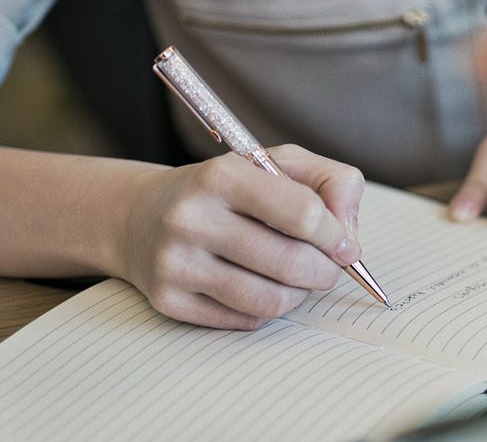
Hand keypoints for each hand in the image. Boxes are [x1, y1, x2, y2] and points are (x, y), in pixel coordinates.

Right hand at [112, 144, 364, 329]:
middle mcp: (191, 218)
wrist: (138, 216)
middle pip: (292, 263)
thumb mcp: (277, 164)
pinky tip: (260, 288)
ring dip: (300, 296)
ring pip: (270, 300)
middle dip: (326, 272)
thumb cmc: (225, 190)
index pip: (304, 214)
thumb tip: (348, 235)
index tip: (344, 245)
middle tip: (328, 269)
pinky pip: (244, 321)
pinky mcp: (168, 300)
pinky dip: (266, 310)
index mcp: (221, 175)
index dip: (336, 236)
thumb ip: (330, 183)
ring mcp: (175, 263)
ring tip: (299, 280)